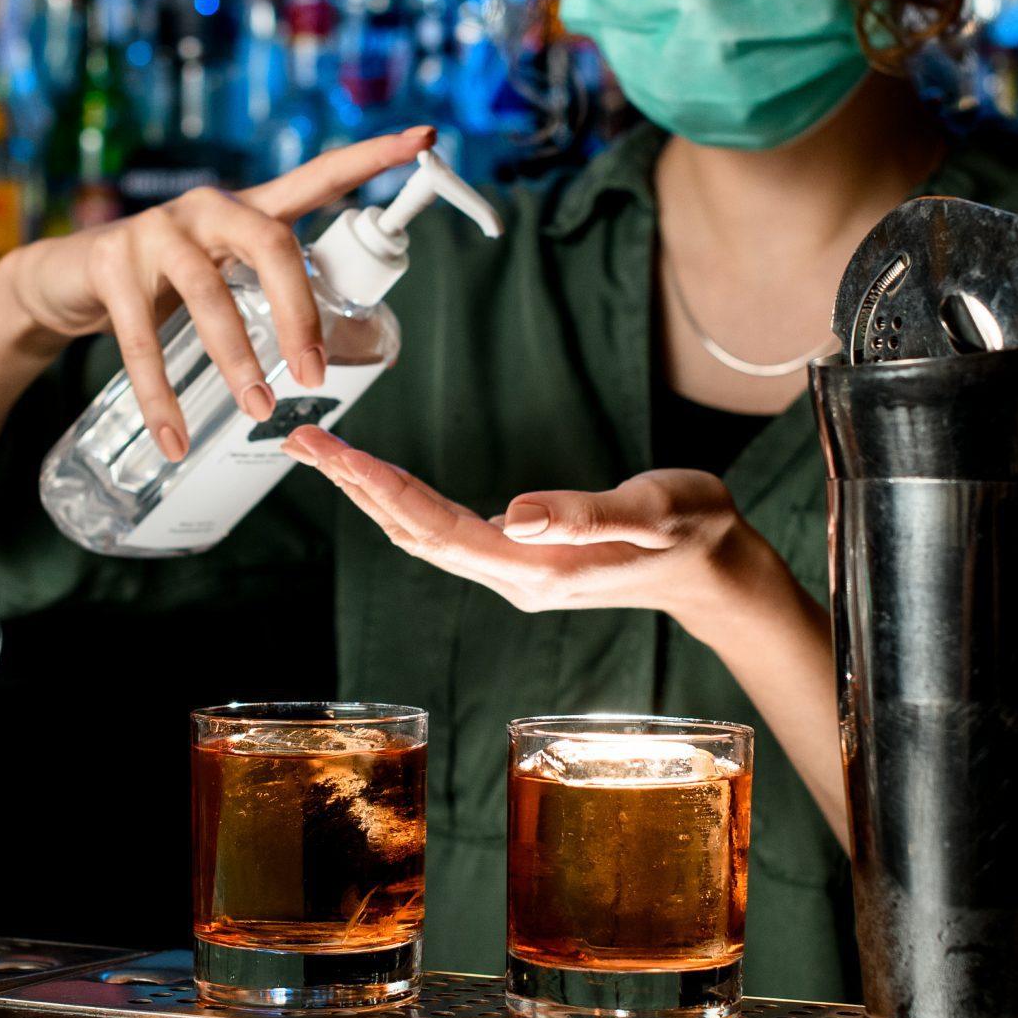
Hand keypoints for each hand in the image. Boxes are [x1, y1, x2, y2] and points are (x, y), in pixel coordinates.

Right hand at [1, 126, 434, 459]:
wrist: (67, 279)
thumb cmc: (164, 282)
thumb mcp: (222, 273)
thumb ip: (269, 291)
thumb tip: (332, 356)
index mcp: (248, 209)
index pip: (318, 176)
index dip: (371, 158)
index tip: (426, 138)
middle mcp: (208, 209)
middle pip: (271, 246)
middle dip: (300, 314)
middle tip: (316, 374)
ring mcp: (157, 232)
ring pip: (210, 297)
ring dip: (238, 359)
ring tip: (260, 409)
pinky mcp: (112, 265)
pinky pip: (143, 340)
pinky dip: (161, 396)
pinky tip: (175, 437)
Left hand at [283, 426, 782, 634]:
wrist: (717, 570)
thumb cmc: (693, 532)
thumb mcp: (653, 513)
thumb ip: (587, 515)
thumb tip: (517, 512)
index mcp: (537, 568)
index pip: (439, 527)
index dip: (382, 490)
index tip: (335, 454)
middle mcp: (514, 576)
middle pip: (413, 531)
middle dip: (354, 487)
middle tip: (300, 441)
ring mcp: (515, 571)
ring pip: (422, 534)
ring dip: (369, 495)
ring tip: (323, 455)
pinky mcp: (522, 559)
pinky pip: (444, 533)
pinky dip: (402, 502)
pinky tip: (380, 485)